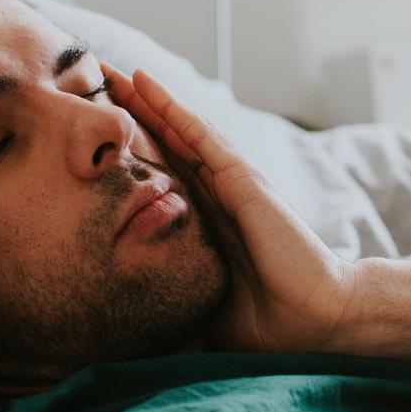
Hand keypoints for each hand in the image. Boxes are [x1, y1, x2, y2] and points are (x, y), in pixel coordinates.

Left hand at [104, 62, 361, 353]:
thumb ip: (171, 313)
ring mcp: (234, 184)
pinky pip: (203, 138)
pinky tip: (147, 85)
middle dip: (133, 113)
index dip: (133, 150)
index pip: (164, 176)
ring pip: (181, 130)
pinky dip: (174, 109)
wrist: (317, 320)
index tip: (97, 132)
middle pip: (168, 143)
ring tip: (112, 71)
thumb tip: (126, 340)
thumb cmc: (270, 323)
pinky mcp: (245, 181)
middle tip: (93, 82)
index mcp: (211, 222)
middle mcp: (220, 195)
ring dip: (147, 99)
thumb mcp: (203, 313)